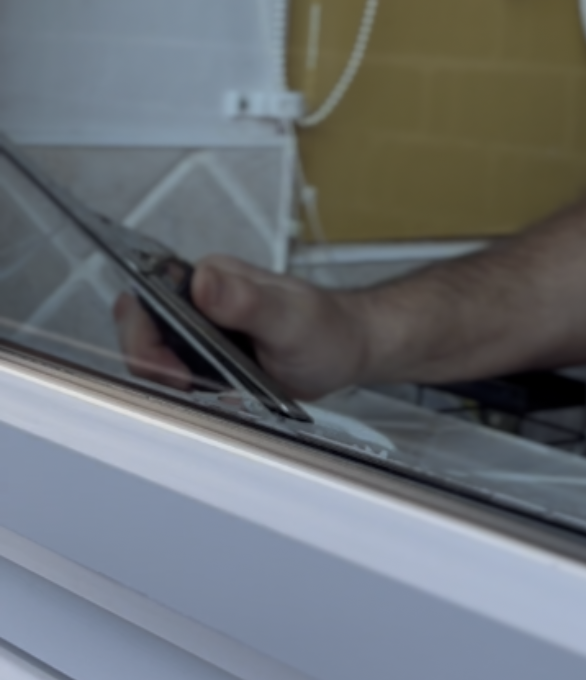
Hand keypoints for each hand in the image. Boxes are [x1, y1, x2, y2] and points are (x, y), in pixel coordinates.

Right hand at [113, 257, 369, 403]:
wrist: (346, 351)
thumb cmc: (325, 327)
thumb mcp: (290, 316)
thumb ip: (247, 300)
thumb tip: (204, 282)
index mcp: (210, 278)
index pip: (149, 300)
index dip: (146, 338)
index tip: (173, 370)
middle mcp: (198, 302)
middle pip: (145, 335)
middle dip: (157, 368)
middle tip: (190, 390)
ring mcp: (201, 334)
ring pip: (159, 361)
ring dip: (174, 386)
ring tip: (214, 397)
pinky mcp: (209, 361)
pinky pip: (182, 380)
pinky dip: (192, 396)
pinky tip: (219, 401)